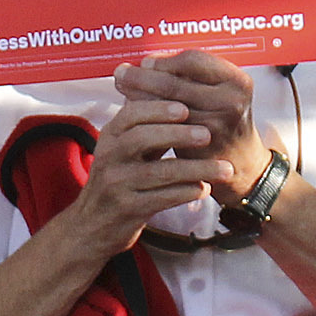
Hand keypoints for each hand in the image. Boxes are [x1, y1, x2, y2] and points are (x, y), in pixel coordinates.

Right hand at [55, 89, 237, 261]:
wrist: (92, 225)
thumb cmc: (118, 178)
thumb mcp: (123, 148)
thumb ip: (146, 124)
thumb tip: (174, 90)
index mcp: (110, 136)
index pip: (130, 114)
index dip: (158, 109)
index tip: (185, 108)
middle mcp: (110, 157)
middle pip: (141, 138)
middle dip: (177, 134)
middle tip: (207, 134)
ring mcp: (117, 184)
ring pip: (158, 172)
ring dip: (194, 168)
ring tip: (223, 168)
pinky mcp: (127, 210)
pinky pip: (161, 199)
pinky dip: (186, 193)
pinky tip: (204, 188)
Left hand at [111, 52, 264, 196]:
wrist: (238, 160)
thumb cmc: (220, 118)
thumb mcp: (217, 91)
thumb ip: (190, 76)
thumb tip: (145, 62)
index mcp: (237, 80)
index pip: (193, 60)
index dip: (165, 60)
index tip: (145, 61)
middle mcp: (231, 100)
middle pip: (175, 82)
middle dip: (142, 76)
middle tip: (121, 72)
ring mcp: (216, 124)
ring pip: (167, 104)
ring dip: (140, 95)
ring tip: (122, 89)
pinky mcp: (201, 145)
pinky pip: (166, 125)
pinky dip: (148, 115)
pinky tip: (134, 111)